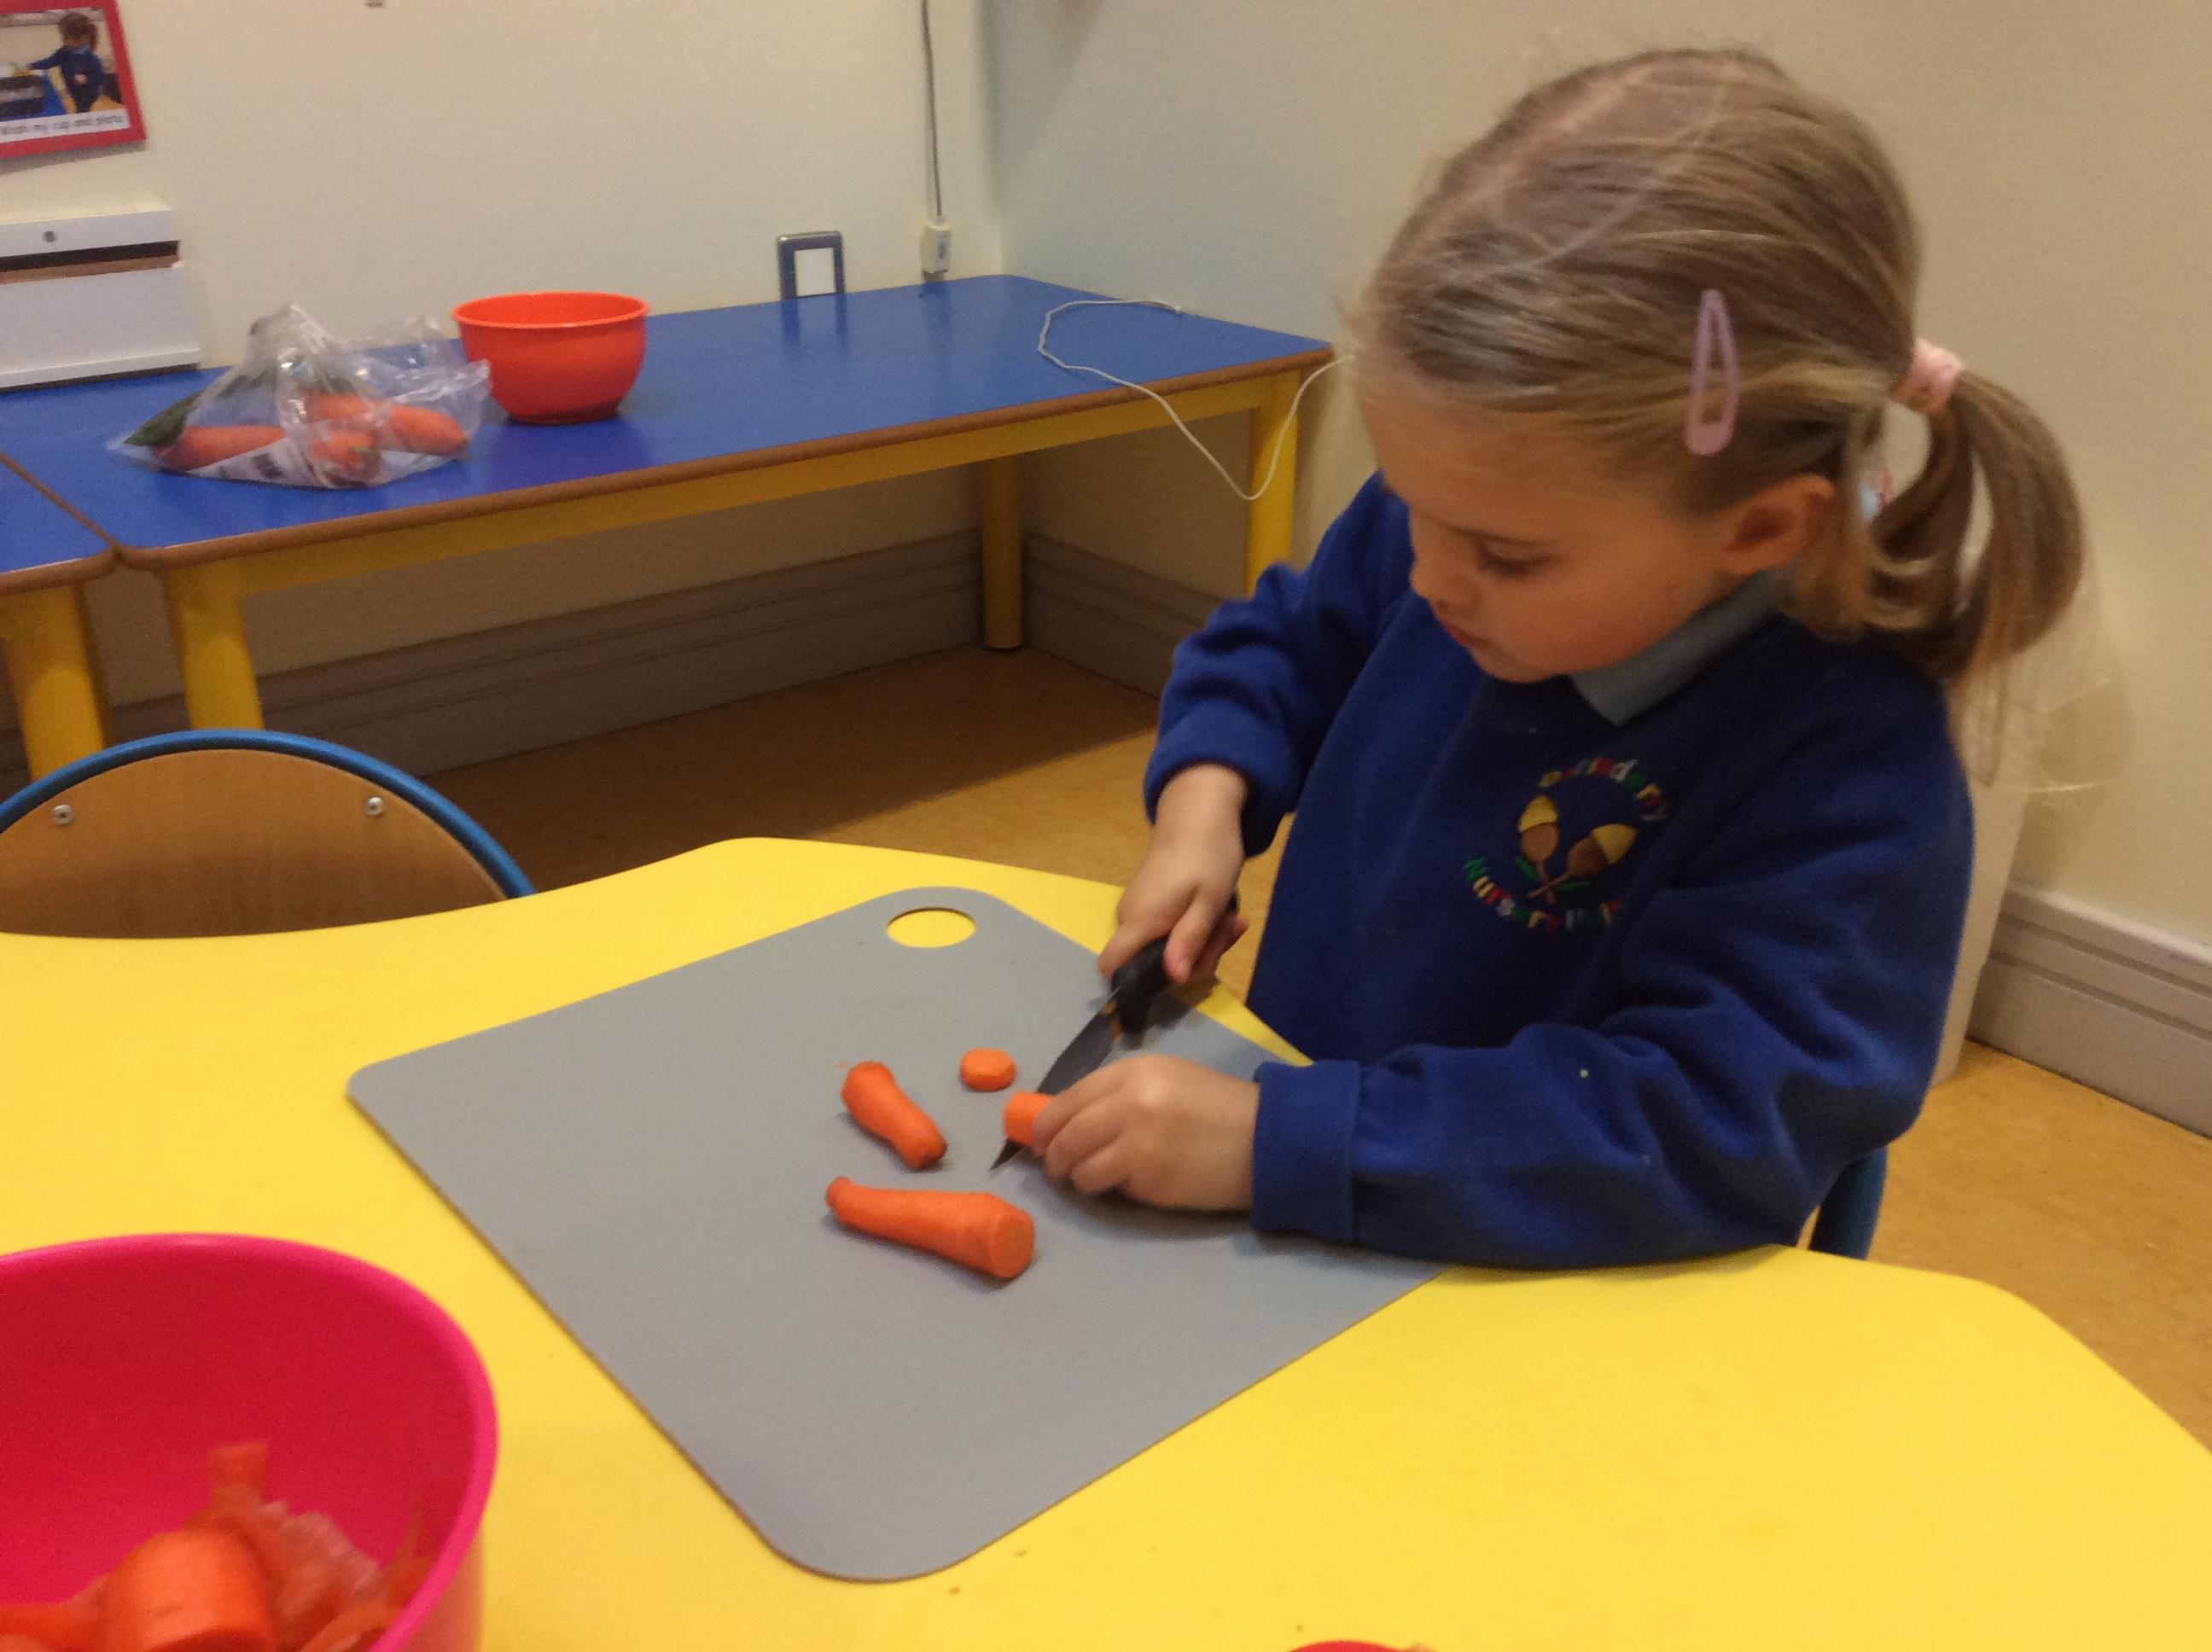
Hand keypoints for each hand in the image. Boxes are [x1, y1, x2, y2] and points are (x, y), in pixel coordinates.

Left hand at [1031, 1055, 1257, 1210]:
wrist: (1265, 1139)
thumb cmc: (1217, 1110)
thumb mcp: (1168, 1081)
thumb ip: (1120, 1094)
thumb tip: (1070, 1120)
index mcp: (1135, 1071)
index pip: (1070, 1097)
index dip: (1046, 1122)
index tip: (1039, 1138)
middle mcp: (1130, 1099)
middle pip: (1065, 1130)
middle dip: (1050, 1153)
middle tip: (1052, 1166)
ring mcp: (1136, 1138)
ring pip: (1077, 1162)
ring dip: (1073, 1175)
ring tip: (1083, 1179)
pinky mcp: (1146, 1174)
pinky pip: (1102, 1184)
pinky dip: (1099, 1188)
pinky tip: (1113, 1187)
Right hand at [1100, 764, 1249, 984]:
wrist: (1199, 812)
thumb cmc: (1208, 855)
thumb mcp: (1209, 903)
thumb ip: (1189, 942)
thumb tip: (1173, 980)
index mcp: (1140, 921)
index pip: (1110, 966)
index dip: (1133, 983)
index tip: (1179, 975)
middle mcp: (1130, 917)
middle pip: (1150, 963)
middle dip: (1194, 958)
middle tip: (1229, 930)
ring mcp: (1138, 908)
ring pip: (1164, 947)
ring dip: (1201, 943)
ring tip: (1230, 917)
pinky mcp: (1150, 901)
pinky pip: (1167, 930)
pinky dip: (1193, 928)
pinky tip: (1218, 912)